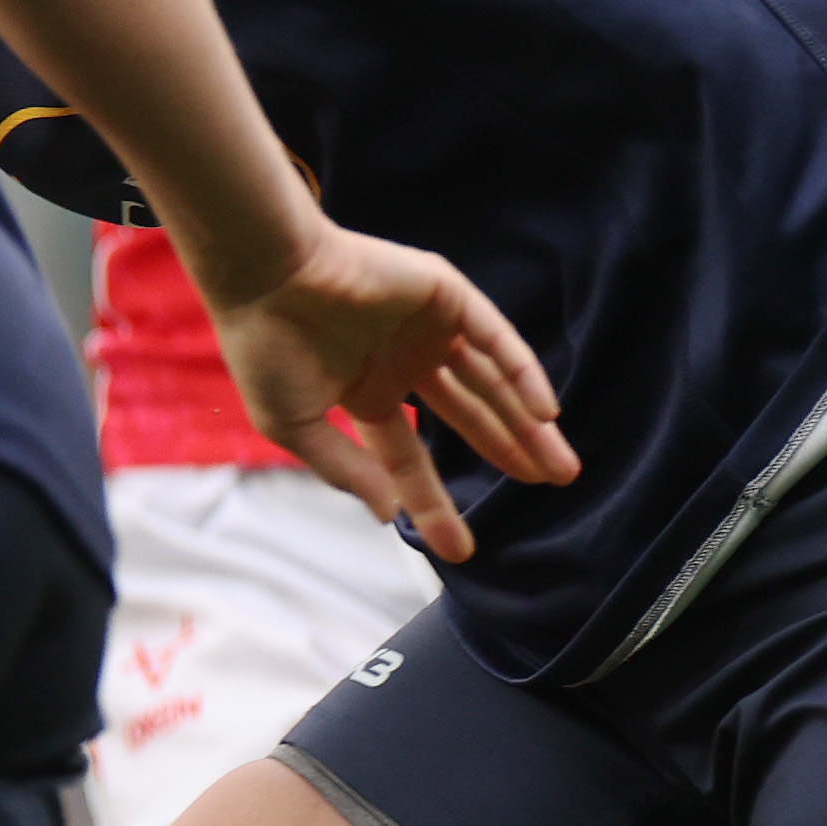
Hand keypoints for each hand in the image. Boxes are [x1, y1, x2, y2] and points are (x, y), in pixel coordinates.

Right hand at [209, 223, 574, 563]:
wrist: (264, 276)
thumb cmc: (265, 349)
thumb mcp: (296, 427)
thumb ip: (346, 471)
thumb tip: (389, 514)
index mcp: (367, 394)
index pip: (411, 456)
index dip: (435, 502)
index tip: (461, 549)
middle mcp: (404, 362)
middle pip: (471, 414)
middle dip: (509, 450)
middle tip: (550, 485)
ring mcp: (427, 329)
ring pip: (492, 381)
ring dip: (527, 421)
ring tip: (562, 464)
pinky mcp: (444, 295)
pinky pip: (494, 339)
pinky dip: (521, 373)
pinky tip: (545, 412)